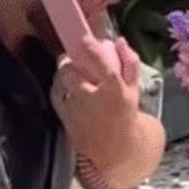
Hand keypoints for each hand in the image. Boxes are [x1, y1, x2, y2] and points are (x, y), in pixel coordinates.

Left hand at [51, 37, 140, 153]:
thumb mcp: (133, 89)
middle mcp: (94, 101)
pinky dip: (59, 87)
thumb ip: (129, 62)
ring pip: (61, 81)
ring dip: (64, 73)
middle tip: (76, 59)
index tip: (84, 38)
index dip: (92, 50)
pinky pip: (55, 95)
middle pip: (72, 71)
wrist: (116, 149)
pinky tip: (67, 87)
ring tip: (73, 73)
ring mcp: (77, 111)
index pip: (104, 67)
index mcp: (116, 92)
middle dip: (71, 62)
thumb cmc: (125, 113)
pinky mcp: (65, 119)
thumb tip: (118, 40)